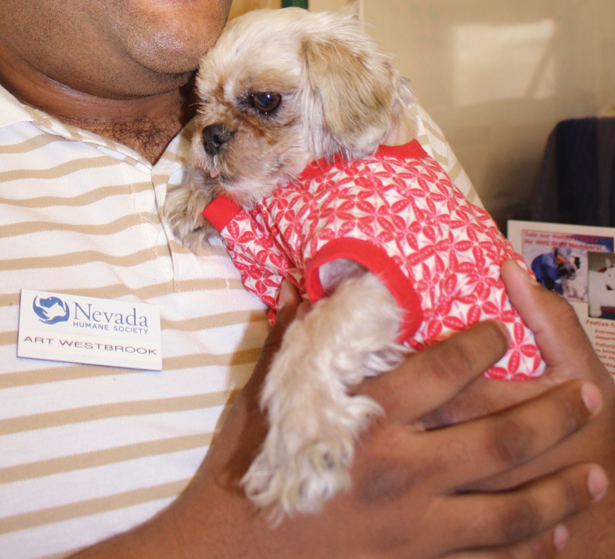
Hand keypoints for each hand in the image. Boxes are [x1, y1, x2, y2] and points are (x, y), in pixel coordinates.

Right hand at [80, 280, 605, 558]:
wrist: (230, 552)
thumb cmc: (247, 466)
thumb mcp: (267, 391)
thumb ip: (297, 334)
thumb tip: (306, 277)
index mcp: (369, 417)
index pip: (443, 370)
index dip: (482, 345)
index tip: (501, 331)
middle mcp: (403, 468)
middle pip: (498, 439)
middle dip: (551, 416)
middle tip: (590, 395)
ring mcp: (415, 523)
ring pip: (508, 508)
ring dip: (560, 489)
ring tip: (598, 474)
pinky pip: (485, 555)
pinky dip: (528, 546)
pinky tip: (558, 536)